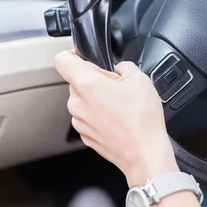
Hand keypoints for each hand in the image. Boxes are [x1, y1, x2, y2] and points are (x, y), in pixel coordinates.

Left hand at [54, 50, 178, 186]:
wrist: (144, 153)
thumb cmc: (142, 120)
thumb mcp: (141, 79)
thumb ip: (124, 66)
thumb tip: (119, 69)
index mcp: (87, 84)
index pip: (62, 60)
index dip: (73, 54)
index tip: (85, 57)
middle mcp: (77, 103)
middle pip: (77, 80)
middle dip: (96, 79)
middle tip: (118, 86)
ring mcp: (79, 121)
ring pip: (84, 99)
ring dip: (98, 98)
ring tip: (122, 105)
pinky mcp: (85, 135)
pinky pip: (88, 116)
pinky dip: (100, 114)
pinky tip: (119, 119)